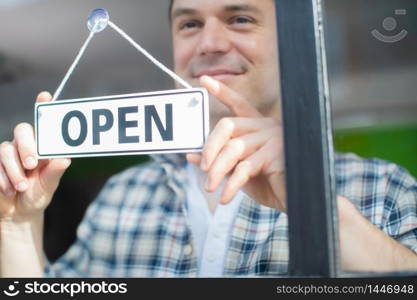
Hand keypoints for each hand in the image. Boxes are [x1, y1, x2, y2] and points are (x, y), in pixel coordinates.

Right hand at [0, 92, 70, 221]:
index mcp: (43, 147)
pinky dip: (3, 178)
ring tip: (22, 187)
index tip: (46, 95)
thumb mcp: (48, 186)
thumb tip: (65, 159)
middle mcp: (25, 145)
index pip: (42, 123)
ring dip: (15, 170)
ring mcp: (7, 153)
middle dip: (27, 146)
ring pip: (6, 149)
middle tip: (32, 165)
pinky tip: (9, 190)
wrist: (18, 215)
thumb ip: (54, 173)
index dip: (43, 107)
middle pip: (22, 130)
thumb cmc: (37, 196)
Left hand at [187, 76, 285, 210]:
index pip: (238, 104)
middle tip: (203, 168)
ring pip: (233, 148)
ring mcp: (273, 137)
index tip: (205, 81)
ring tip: (209, 187)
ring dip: (217, 170)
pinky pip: (244, 167)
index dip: (222, 92)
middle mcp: (266, 126)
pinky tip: (224, 197)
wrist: (295, 201)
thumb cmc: (269, 185)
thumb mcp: (238, 172)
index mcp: (258, 126)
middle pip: (227, 125)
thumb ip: (218, 160)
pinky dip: (231, 185)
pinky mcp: (276, 152)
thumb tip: (190, 154)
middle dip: (210, 148)